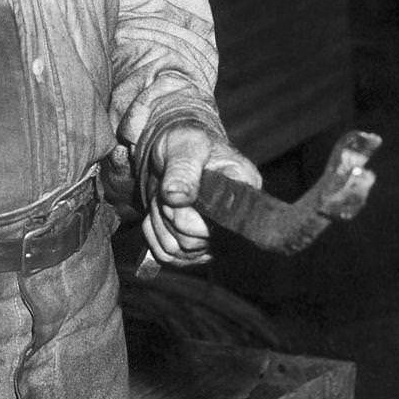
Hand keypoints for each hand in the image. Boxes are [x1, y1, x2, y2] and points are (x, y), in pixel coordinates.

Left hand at [142, 124, 261, 267]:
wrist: (172, 152)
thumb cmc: (184, 143)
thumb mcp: (183, 145)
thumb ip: (182, 169)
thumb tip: (177, 197)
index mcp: (244, 188)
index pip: (219, 223)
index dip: (188, 213)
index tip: (173, 193)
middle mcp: (235, 219)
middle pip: (194, 241)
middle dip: (169, 214)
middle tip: (165, 189)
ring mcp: (217, 238)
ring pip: (180, 251)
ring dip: (160, 223)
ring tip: (163, 198)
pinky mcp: (198, 249)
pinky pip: (169, 256)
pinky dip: (155, 235)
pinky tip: (159, 213)